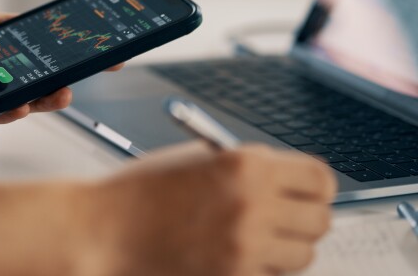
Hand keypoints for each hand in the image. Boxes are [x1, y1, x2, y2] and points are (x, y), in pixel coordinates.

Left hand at [0, 7, 122, 131]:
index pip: (30, 30)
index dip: (60, 32)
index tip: (90, 34)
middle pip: (33, 63)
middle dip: (64, 65)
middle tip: (94, 66)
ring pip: (20, 92)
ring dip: (43, 93)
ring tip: (62, 92)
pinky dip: (10, 112)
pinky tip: (24, 107)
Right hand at [83, 142, 335, 275]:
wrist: (105, 229)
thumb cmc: (142, 190)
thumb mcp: (197, 160)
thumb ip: (247, 168)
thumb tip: (288, 182)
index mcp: (246, 165)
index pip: (320, 179)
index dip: (314, 186)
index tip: (305, 191)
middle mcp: (253, 204)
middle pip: (320, 220)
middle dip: (304, 217)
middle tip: (283, 215)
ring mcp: (245, 247)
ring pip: (303, 255)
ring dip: (285, 247)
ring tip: (253, 236)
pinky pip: (273, 275)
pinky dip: (262, 267)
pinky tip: (233, 253)